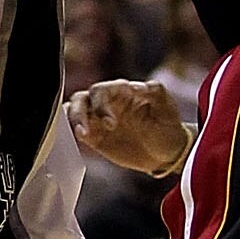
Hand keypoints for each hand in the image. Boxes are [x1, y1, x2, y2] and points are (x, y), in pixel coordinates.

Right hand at [69, 77, 191, 177]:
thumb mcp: (168, 108)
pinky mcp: (95, 137)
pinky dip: (71, 132)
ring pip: (74, 111)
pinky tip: (79, 139)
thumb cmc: (168, 125)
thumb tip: (138, 86)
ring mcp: (98, 119)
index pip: (101, 90)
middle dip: (81, 112)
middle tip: (89, 131)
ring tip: (82, 135)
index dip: (100, 103)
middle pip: (82, 99)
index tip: (110, 122)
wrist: (167, 152)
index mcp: (121, 91)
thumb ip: (156, 92)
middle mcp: (106, 102)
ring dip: (74, 121)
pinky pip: (76, 130)